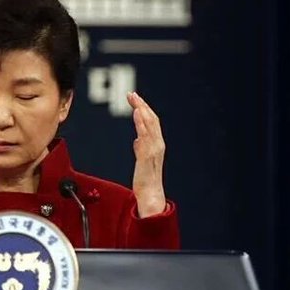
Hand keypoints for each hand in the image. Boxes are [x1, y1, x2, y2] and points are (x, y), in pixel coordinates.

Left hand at [127, 92, 166, 217]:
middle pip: (151, 119)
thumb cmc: (145, 179)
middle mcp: (158, 144)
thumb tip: (137, 140)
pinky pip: (145, 136)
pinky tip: (137, 114)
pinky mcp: (147, 157)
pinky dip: (141, 124)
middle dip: (142, 105)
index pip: (151, 122)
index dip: (144, 108)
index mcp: (156, 144)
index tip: (134, 98)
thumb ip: (140, 149)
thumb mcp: (141, 160)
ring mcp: (153, 150)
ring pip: (150, 125)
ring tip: (134, 99)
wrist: (149, 196)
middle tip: (131, 94)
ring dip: (142, 110)